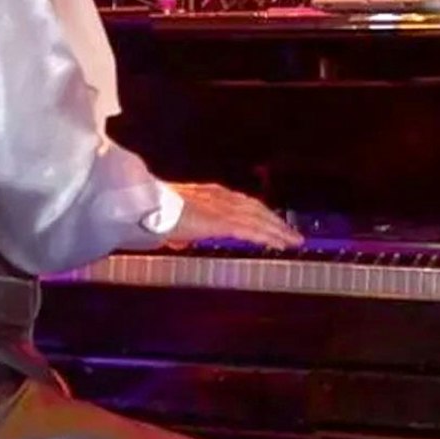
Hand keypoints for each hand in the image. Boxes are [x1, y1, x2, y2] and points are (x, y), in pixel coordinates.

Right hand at [162, 182, 303, 250]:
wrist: (146, 207)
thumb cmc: (152, 212)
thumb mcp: (169, 222)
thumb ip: (179, 230)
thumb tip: (179, 239)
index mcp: (210, 194)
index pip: (243, 203)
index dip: (259, 214)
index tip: (271, 222)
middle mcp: (221, 197)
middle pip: (257, 209)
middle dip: (275, 221)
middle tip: (291, 233)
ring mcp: (224, 208)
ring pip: (260, 219)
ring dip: (278, 230)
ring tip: (293, 240)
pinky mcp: (223, 221)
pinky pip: (252, 230)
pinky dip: (268, 237)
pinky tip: (280, 244)